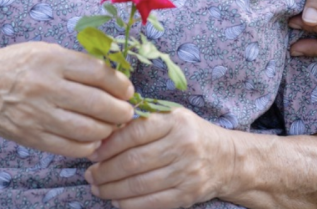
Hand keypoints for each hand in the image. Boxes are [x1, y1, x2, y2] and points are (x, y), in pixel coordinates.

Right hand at [0, 42, 134, 157]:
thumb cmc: (15, 65)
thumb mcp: (45, 50)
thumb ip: (76, 63)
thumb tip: (113, 77)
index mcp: (52, 60)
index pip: (98, 73)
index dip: (119, 84)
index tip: (128, 89)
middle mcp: (46, 87)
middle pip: (97, 103)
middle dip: (120, 110)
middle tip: (127, 111)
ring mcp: (38, 115)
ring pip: (88, 129)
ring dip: (107, 129)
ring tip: (111, 125)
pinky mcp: (33, 137)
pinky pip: (71, 147)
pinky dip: (88, 145)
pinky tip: (93, 138)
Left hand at [85, 108, 232, 208]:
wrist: (226, 158)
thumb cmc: (189, 134)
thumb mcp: (172, 118)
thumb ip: (142, 122)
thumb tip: (103, 135)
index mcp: (175, 121)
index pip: (134, 132)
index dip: (109, 145)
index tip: (92, 153)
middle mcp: (182, 145)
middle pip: (134, 161)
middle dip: (105, 171)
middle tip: (90, 175)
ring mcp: (186, 171)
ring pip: (139, 184)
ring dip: (112, 189)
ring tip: (98, 188)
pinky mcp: (187, 194)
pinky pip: (151, 203)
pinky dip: (129, 204)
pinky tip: (116, 200)